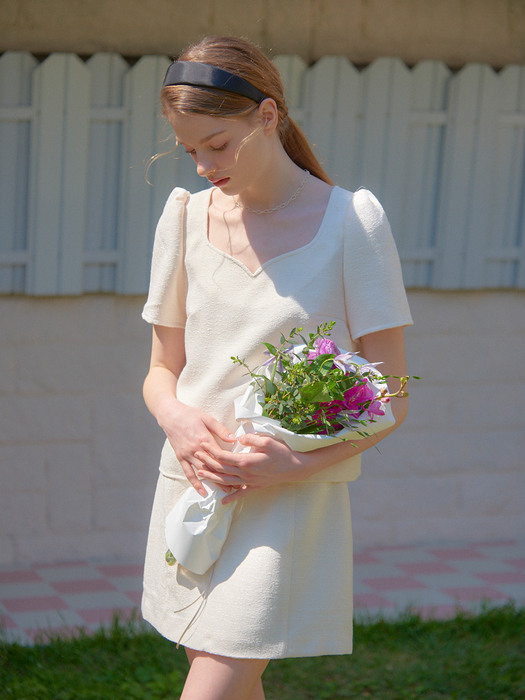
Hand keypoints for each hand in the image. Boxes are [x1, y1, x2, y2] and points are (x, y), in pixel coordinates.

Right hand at [158, 399, 236, 494]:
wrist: (170, 415)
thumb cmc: (190, 415)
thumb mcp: (207, 418)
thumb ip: (220, 430)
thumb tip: (233, 439)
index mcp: (204, 439)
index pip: (220, 455)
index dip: (230, 464)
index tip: (241, 471)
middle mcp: (196, 449)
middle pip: (213, 466)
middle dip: (225, 476)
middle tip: (238, 485)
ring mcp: (187, 455)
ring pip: (203, 471)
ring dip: (215, 481)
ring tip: (226, 490)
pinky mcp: (181, 457)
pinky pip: (188, 473)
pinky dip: (195, 483)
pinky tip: (202, 492)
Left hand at [194, 432, 316, 502]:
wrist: (296, 468)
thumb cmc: (283, 453)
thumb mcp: (268, 440)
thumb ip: (252, 438)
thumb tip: (239, 438)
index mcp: (246, 461)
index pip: (224, 457)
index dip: (211, 451)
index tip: (202, 444)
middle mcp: (245, 473)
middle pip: (221, 469)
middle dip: (207, 462)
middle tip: (196, 456)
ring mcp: (250, 482)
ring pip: (226, 481)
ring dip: (213, 477)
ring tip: (201, 473)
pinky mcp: (255, 486)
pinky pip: (240, 494)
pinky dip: (231, 498)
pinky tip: (223, 502)